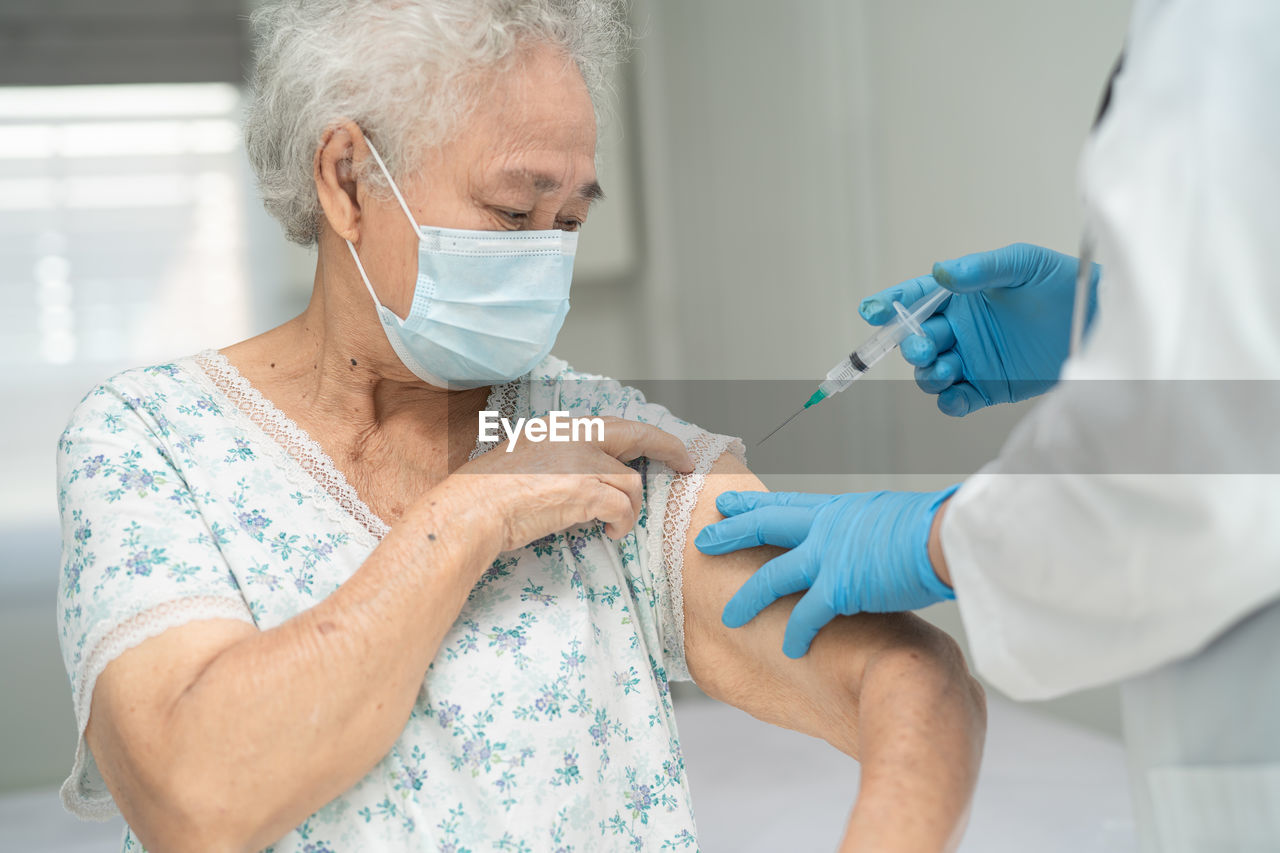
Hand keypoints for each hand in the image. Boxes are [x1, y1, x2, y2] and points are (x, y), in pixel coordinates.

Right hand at [454, 416, 693, 550]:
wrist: (472, 509)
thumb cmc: (488, 493)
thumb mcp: (527, 458)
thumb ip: (560, 458)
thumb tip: (589, 478)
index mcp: (562, 427)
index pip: (616, 425)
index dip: (646, 436)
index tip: (666, 447)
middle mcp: (575, 435)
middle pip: (638, 435)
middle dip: (669, 449)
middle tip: (686, 465)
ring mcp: (582, 461)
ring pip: (631, 484)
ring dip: (629, 510)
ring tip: (614, 527)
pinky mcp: (585, 490)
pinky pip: (623, 509)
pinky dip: (622, 525)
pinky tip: (610, 535)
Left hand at [694, 489, 955, 657]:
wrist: (944, 538)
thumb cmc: (929, 528)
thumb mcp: (886, 516)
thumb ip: (862, 529)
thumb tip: (861, 539)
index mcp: (836, 509)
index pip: (783, 503)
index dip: (751, 504)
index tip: (725, 503)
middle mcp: (824, 528)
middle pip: (764, 527)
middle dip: (730, 534)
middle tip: (703, 540)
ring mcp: (828, 557)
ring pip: (772, 577)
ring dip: (749, 599)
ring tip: (729, 617)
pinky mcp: (840, 587)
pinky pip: (806, 615)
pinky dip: (796, 634)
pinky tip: (789, 649)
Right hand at [859, 243, 1098, 415]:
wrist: (1100, 320)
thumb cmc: (1062, 284)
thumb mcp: (1021, 265)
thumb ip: (980, 269)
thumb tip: (940, 272)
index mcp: (961, 296)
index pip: (915, 298)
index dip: (890, 304)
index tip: (872, 312)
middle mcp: (961, 328)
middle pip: (917, 341)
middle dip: (911, 345)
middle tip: (924, 346)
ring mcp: (973, 360)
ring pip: (931, 373)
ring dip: (929, 373)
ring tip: (945, 369)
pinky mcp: (990, 388)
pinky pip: (957, 400)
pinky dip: (950, 402)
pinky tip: (958, 394)